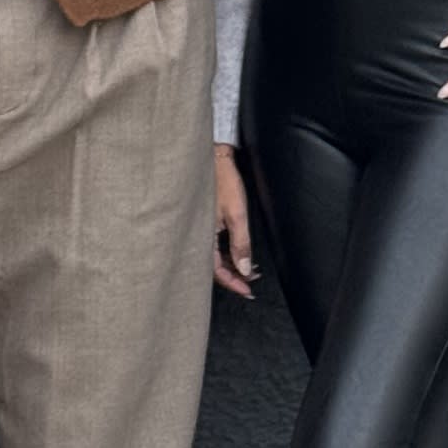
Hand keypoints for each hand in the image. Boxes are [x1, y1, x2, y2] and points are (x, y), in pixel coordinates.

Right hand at [213, 142, 257, 297]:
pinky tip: (236, 252)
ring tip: (249, 269)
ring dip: (231, 265)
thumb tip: (245, 269)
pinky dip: (226, 252)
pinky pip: (212, 244)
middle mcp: (197, 235)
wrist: (214, 157)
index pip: (216, 270)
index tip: (248, 291)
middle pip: (213, 266)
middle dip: (233, 276)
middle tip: (251, 282)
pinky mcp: (203, 221)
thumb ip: (240, 244)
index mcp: (202, 236)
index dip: (233, 283)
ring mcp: (199, 228)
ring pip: (213, 256)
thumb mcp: (237, 215)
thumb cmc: (223, 183)